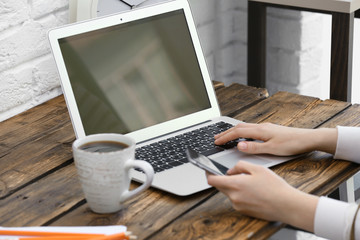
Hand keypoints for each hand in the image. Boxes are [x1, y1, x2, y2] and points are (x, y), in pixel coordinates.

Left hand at [207, 161, 318, 231]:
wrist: (287, 206)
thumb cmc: (275, 187)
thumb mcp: (257, 168)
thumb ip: (240, 166)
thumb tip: (230, 170)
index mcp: (235, 185)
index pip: (212, 181)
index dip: (208, 173)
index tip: (208, 169)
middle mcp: (234, 197)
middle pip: (219, 187)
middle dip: (222, 179)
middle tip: (233, 173)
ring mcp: (238, 206)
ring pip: (229, 193)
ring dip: (233, 186)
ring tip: (249, 182)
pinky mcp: (244, 211)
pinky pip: (236, 200)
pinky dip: (240, 194)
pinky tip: (253, 191)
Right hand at [214, 122, 336, 155]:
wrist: (308, 138)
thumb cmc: (292, 144)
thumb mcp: (272, 149)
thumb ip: (255, 147)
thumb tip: (239, 145)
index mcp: (260, 131)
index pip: (238, 132)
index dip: (225, 136)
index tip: (216, 141)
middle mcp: (261, 127)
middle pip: (239, 127)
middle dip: (226, 132)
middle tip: (216, 138)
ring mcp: (265, 127)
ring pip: (245, 127)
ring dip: (233, 131)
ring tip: (226, 136)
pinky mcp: (269, 129)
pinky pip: (251, 128)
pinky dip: (242, 132)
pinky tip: (243, 136)